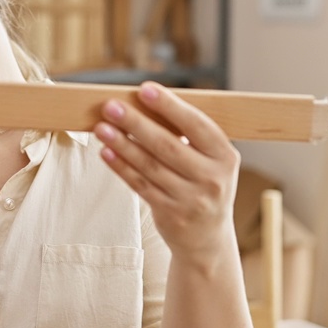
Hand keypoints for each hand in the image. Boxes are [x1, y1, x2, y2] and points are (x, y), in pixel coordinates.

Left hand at [93, 82, 239, 256]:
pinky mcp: (170, 214)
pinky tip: (106, 152)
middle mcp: (212, 178)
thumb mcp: (211, 161)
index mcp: (225, 156)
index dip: (170, 106)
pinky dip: (121, 167)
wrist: (207, 238)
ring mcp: (191, 199)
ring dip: (122, 144)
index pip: (197, 125)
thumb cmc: (203, 184)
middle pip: (168, 145)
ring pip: (150, 166)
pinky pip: (140, 185)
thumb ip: (188, 136)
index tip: (145, 89)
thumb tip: (146, 103)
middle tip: (112, 106)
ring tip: (101, 127)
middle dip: (136, 123)